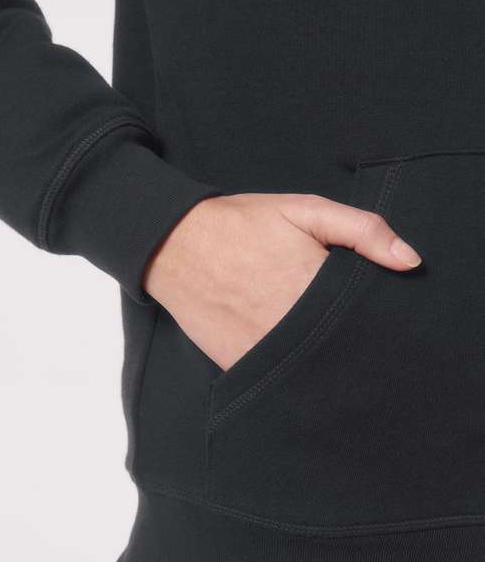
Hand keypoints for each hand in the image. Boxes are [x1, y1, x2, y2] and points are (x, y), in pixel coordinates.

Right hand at [143, 193, 421, 370]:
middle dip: (353, 341)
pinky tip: (291, 350)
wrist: (177, 244)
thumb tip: (410, 261)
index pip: (368, 320)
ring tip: (319, 338)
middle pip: (345, 348)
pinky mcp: (241, 362)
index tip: (378, 317)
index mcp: (317, 285)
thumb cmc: (243, 224)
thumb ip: (363, 231)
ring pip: (316, 368)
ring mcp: (266, 348)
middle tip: (349, 328)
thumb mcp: (305, 210)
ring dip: (326, 359)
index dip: (378, 320)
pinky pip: (280, 378)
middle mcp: (295, 324)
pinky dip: (293, 371)